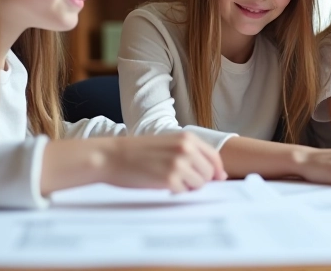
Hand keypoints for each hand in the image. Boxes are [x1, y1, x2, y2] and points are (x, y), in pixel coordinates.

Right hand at [99, 132, 226, 192]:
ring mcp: (178, 164)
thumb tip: (218, 175)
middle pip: (209, 174)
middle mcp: (186, 149)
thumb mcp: (168, 144)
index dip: (217, 171)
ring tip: (169, 181)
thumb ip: (192, 154)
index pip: (214, 157)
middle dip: (198, 181)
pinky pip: (183, 193)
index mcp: (187, 138)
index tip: (216, 179)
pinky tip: (160, 185)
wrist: (112, 156)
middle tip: (180, 180)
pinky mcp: (169, 180)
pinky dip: (174, 192)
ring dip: (187, 187)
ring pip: (199, 185)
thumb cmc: (139, 152)